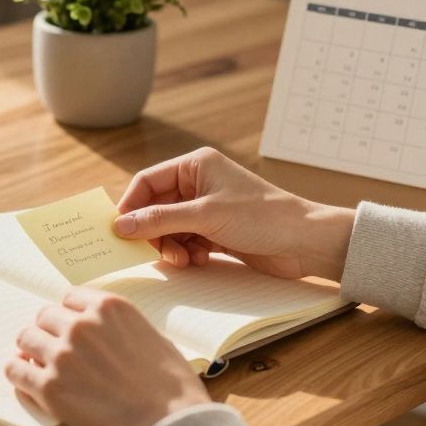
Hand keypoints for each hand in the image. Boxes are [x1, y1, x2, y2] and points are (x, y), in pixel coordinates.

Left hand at [5, 288, 210, 425]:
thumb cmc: (173, 389)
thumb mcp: (155, 340)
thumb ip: (123, 330)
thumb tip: (108, 335)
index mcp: (110, 308)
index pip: (70, 297)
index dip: (69, 314)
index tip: (69, 328)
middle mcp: (81, 325)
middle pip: (45, 316)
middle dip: (49, 332)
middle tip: (56, 351)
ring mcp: (62, 354)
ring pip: (25, 339)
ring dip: (31, 351)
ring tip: (38, 366)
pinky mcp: (49, 387)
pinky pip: (15, 371)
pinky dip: (18, 374)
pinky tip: (27, 382)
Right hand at [114, 147, 355, 280]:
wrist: (305, 242)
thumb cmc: (261, 217)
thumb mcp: (205, 216)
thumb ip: (160, 220)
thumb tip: (120, 225)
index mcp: (195, 166)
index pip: (147, 182)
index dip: (131, 206)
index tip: (119, 231)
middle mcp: (199, 183)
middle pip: (155, 208)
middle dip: (154, 232)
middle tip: (158, 252)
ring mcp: (207, 208)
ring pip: (169, 228)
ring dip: (170, 246)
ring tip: (184, 259)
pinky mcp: (216, 231)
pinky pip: (185, 241)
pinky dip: (186, 252)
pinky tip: (200, 259)